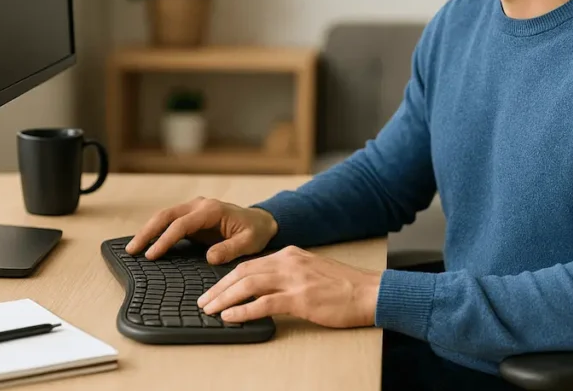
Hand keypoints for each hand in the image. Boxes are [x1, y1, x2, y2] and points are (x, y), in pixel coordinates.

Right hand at [125, 196, 277, 262]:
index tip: (152, 255)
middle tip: (132, 250)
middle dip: (147, 232)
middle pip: (167, 216)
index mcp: (212, 211)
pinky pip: (170, 222)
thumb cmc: (256, 232)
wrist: (261, 222)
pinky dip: (156, 231)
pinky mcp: (192, 217)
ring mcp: (194, 209)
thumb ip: (230, 249)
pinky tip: (146, 244)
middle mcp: (200, 206)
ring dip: (148, 230)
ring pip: (165, 216)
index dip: (165, 239)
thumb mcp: (249, 242)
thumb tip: (209, 257)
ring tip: (133, 248)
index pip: (182, 224)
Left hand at [197, 246, 381, 327]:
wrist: (370, 292)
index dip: (228, 277)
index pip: (251, 263)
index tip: (214, 289)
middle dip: (219, 287)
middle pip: (243, 272)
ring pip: (248, 285)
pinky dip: (243, 310)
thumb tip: (266, 288)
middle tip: (203, 301)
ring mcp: (294, 279)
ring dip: (224, 298)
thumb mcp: (313, 271)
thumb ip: (290, 274)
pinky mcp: (300, 298)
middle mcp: (289, 262)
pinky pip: (264, 303)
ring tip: (210, 310)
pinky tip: (231, 317)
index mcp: (291, 254)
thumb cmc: (345, 286)